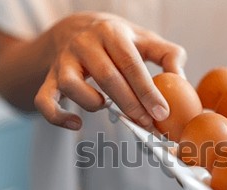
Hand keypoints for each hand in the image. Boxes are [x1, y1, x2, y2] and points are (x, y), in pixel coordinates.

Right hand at [34, 12, 186, 129]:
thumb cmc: (118, 41)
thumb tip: (182, 78)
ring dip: (92, 103)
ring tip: (107, 107)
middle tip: (147, 125)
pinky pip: (45, 100)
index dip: (147, 90)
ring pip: (73, 86)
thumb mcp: (144, 39)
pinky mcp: (50, 78)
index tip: (162, 113)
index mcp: (112, 33)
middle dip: (130, 105)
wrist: (75, 28)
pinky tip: (76, 124)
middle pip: (107, 77)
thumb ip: (168, 54)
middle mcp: (84, 44)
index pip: (131, 63)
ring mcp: (64, 61)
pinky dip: (57, 117)